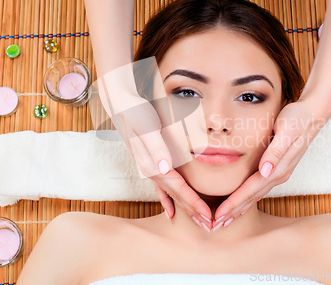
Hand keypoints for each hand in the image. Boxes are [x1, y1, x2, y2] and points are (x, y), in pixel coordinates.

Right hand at [94, 81, 213, 229]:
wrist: (120, 103)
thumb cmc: (135, 112)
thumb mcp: (147, 126)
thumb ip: (156, 147)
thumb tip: (165, 168)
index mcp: (152, 164)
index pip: (178, 189)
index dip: (194, 204)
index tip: (208, 217)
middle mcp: (150, 170)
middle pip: (176, 196)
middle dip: (193, 212)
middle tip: (210, 227)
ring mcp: (149, 168)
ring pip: (171, 194)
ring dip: (185, 208)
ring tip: (199, 221)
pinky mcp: (150, 163)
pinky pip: (161, 188)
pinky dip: (167, 201)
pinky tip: (171, 212)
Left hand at [212, 98, 329, 229]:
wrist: (313, 114)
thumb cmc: (297, 119)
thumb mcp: (286, 131)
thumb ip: (276, 151)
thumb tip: (265, 171)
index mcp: (278, 168)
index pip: (251, 190)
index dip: (234, 203)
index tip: (219, 215)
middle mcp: (278, 174)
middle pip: (252, 198)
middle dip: (233, 212)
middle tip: (215, 226)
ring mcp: (279, 172)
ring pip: (255, 195)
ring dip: (239, 209)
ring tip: (225, 220)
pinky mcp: (277, 168)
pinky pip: (259, 188)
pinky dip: (248, 199)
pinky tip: (241, 204)